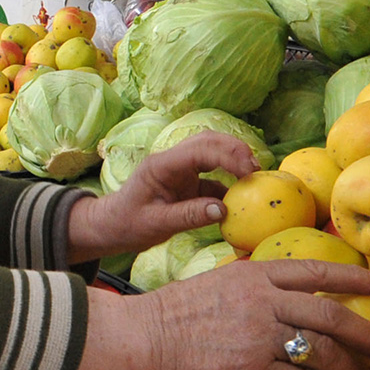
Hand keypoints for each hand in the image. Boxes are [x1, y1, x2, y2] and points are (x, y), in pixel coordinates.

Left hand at [64, 133, 260, 263]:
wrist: (111, 227)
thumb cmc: (128, 224)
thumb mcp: (157, 224)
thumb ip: (189, 216)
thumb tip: (223, 210)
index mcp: (162, 165)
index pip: (200, 150)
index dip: (227, 156)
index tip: (249, 170)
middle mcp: (172, 161)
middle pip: (208, 141)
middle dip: (235, 150)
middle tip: (257, 168)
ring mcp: (180, 170)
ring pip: (211, 152)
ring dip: (233, 160)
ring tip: (253, 176)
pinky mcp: (186, 182)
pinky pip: (211, 176)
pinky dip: (227, 182)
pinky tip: (239, 196)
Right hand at [72, 259, 369, 369]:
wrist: (143, 338)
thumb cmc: (175, 314)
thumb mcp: (219, 282)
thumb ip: (256, 287)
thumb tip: (287, 299)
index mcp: (257, 274)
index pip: (318, 272)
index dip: (355, 278)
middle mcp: (265, 301)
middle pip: (333, 316)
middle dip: (366, 335)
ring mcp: (260, 336)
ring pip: (323, 352)